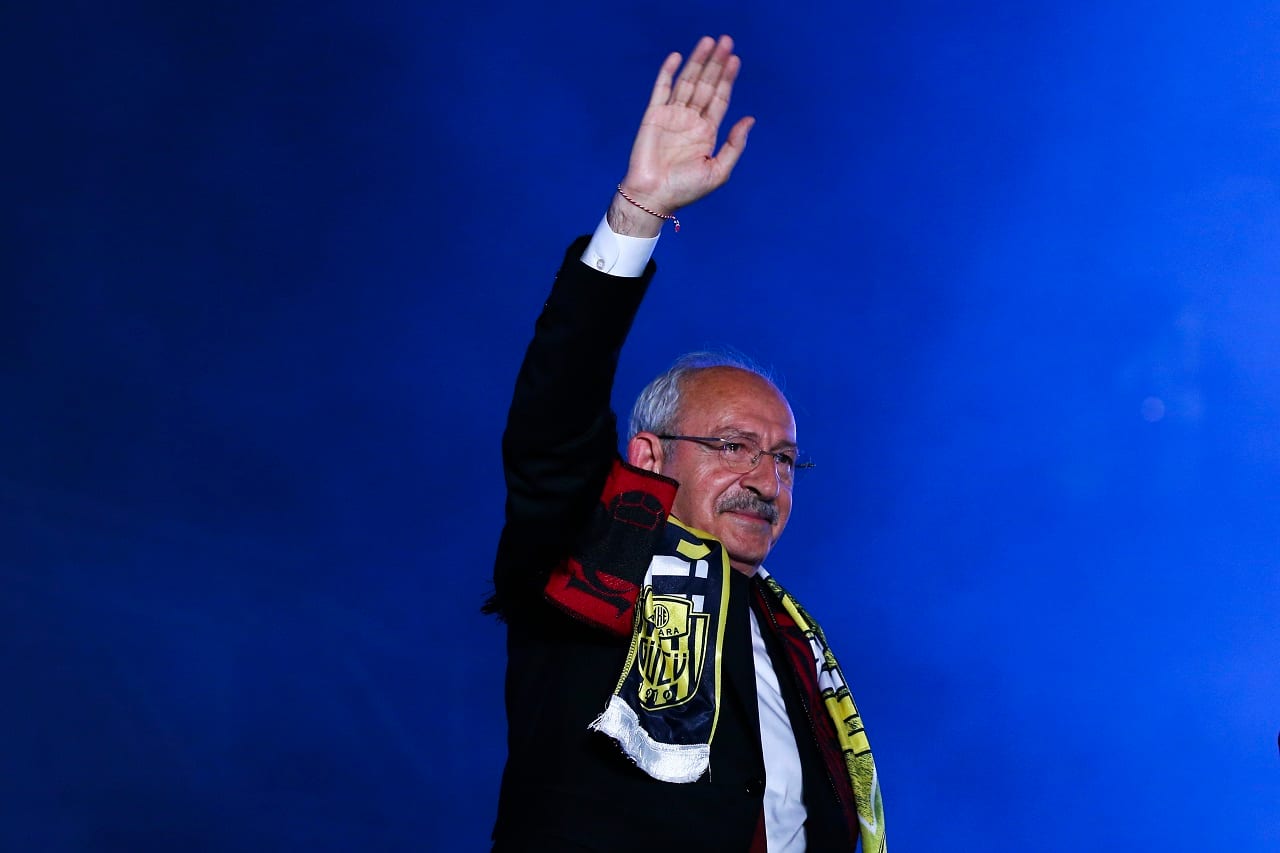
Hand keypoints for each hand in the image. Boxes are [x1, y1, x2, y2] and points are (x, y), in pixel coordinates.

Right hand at [609, 35, 754, 235]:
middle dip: (716, 63)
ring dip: (697, 61)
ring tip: (708, 42)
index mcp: (707, 132)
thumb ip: (734, 145)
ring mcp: (672, 116)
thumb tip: (750, 119)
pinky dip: (668, 72)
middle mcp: (690, 120)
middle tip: (726, 41)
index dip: (727, 79)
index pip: (720, 99)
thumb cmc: (685, 190)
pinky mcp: (653, 116)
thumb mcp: (719, 171)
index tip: (735, 60)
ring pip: (687, 82)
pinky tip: (678, 57)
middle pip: (706, 84)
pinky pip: (661, 89)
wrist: (653, 197)